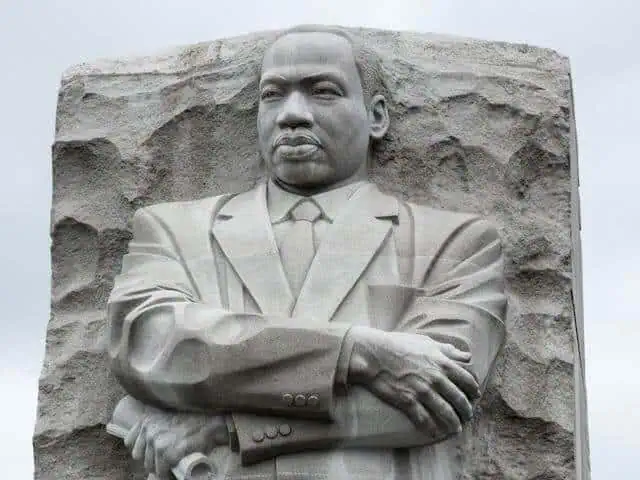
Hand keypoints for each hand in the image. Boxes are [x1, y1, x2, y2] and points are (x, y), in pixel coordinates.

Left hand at [124, 407, 227, 479]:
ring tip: (170, 462)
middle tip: (166, 456)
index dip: (142, 447)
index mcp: (147, 419)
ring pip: (149, 465)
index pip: (131, 441)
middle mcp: (149, 430)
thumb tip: (148, 438)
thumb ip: (156, 423)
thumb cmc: (194, 420)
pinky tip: (174, 467)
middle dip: (151, 458)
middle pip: (139, 455)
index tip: (152, 449)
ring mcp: (157, 442)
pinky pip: (161, 471)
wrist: (212, 424)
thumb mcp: (168, 415)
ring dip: (159, 466)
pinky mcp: (168, 454)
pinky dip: (166, 473)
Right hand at [347, 327, 479, 436]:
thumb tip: (467, 356)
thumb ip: (447, 350)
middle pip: (459, 399)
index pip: (466, 380)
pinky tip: (435, 433)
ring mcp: (422, 391)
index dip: (473, 390)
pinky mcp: (408, 401)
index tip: (475, 396)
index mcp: (442, 362)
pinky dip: (432, 429)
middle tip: (467, 417)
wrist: (373, 353)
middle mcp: (436, 378)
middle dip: (466, 411)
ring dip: (453, 423)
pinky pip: (424, 419)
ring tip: (456, 429)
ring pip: (445, 412)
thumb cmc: (398, 344)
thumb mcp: (426, 342)